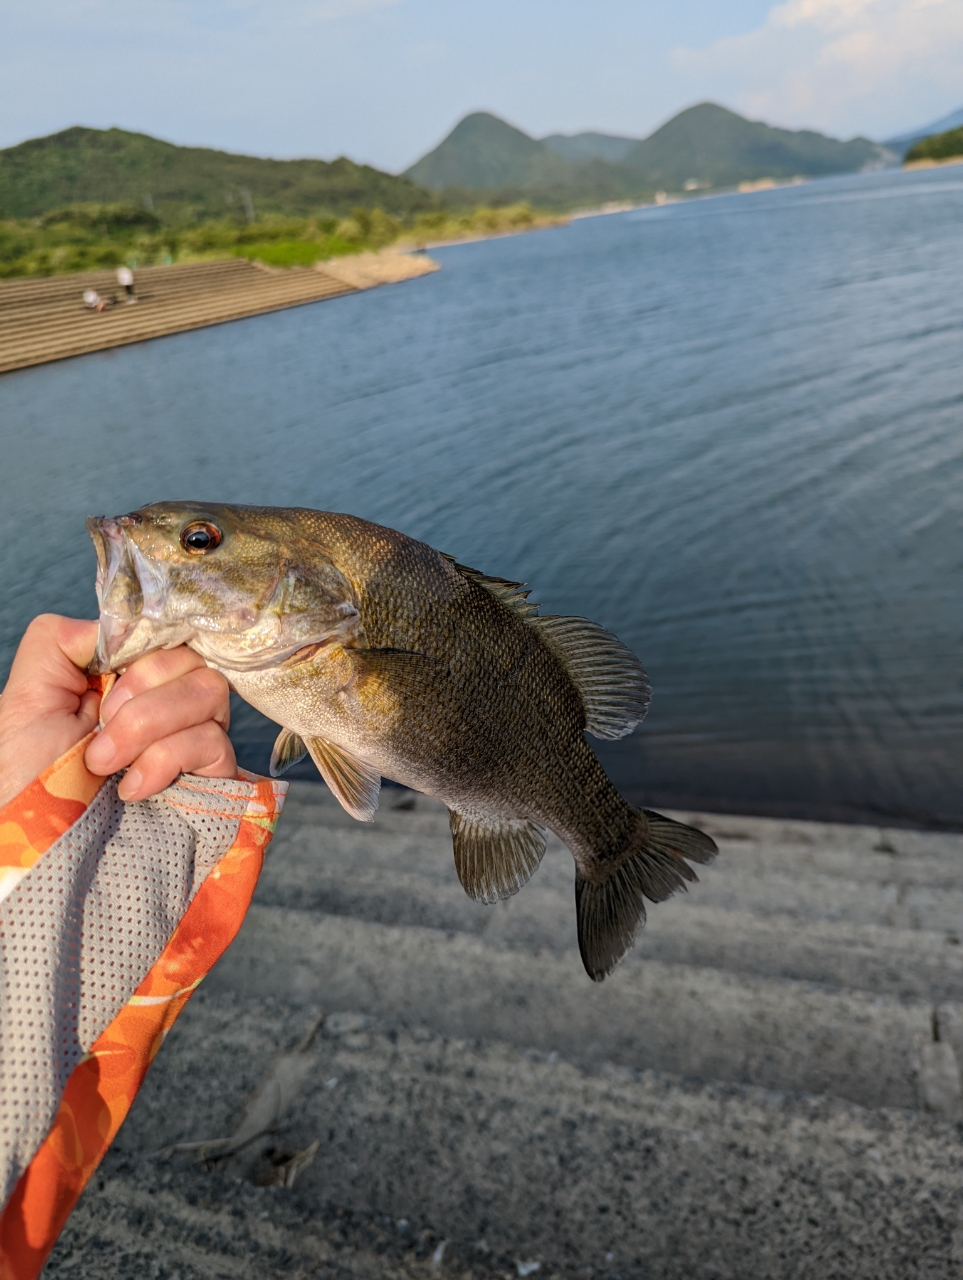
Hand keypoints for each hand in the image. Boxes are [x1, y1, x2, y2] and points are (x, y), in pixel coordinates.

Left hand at [0, 614, 235, 807]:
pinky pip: (214, 740)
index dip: (140, 651)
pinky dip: (167, 759)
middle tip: (98, 731)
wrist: (38, 852)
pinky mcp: (212, 779)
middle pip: (192, 656)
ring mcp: (190, 741)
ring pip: (210, 691)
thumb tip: (117, 626)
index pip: (163, 633)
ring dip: (150, 725)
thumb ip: (62, 642)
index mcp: (122, 681)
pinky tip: (132, 789)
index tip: (104, 682)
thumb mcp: (25, 699)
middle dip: (140, 693)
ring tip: (106, 765)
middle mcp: (163, 704)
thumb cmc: (26, 782)